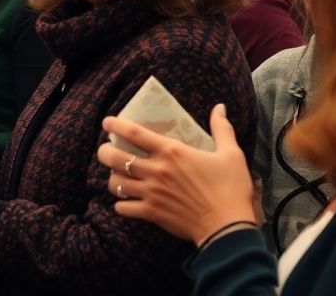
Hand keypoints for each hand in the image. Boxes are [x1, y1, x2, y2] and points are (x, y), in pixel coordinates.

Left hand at [97, 103, 256, 244]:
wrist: (229, 227)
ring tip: (117, 176)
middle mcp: (156, 170)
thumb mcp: (231, 154)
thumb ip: (222, 129)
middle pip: (114, 157)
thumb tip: (219, 107)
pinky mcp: (151, 213)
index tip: (107, 122)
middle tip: (106, 151)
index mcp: (171, 152)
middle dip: (104, 152)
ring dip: (112, 178)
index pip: (134, 133)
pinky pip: (122, 207)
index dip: (116, 125)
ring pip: (115, 183)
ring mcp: (151, 193)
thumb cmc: (231, 188)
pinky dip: (120, 204)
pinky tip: (126, 201)